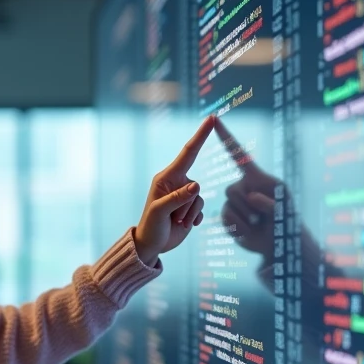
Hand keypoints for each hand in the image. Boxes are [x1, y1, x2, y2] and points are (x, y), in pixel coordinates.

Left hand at [133, 116, 215, 266]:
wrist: (153, 244)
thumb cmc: (151, 226)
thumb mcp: (160, 212)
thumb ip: (178, 198)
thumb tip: (197, 185)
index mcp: (166, 177)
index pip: (188, 153)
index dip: (200, 136)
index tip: (211, 118)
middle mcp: (177, 182)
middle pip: (197, 186)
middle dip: (188, 205)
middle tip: (173, 218)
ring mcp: (185, 194)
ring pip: (200, 198)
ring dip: (190, 213)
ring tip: (176, 222)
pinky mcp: (191, 206)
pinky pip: (203, 208)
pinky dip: (195, 218)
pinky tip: (184, 225)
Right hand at [214, 118, 280, 261]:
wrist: (277, 244)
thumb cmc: (285, 222)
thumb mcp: (285, 208)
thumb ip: (271, 201)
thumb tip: (251, 197)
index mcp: (255, 176)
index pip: (237, 153)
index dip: (226, 136)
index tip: (214, 119)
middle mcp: (241, 185)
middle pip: (232, 189)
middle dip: (251, 206)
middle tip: (265, 216)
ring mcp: (232, 202)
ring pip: (230, 205)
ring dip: (249, 218)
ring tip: (259, 223)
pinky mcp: (227, 217)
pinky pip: (227, 219)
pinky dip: (241, 228)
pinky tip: (250, 230)